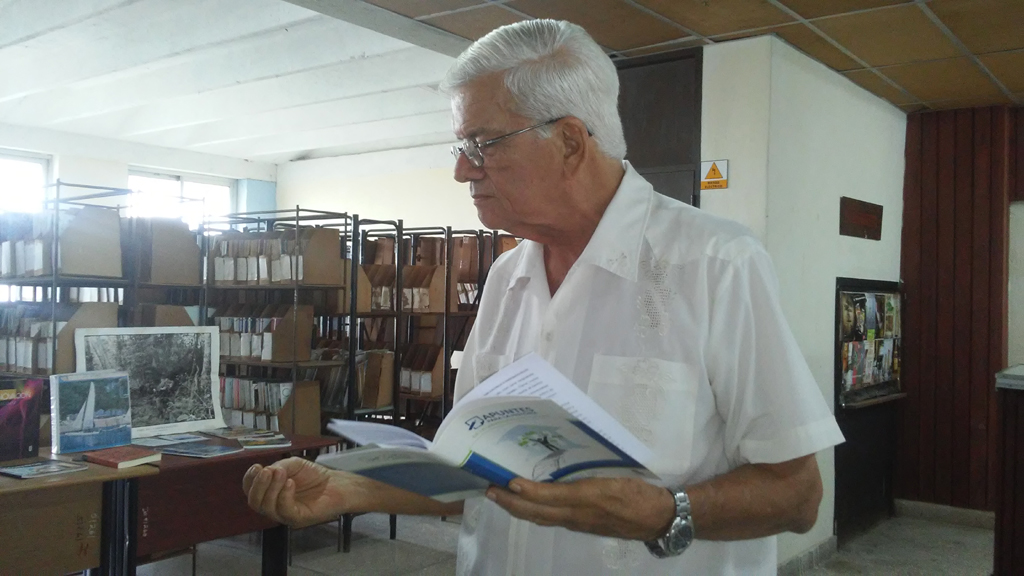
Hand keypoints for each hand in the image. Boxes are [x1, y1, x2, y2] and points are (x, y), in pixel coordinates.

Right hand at [243, 457, 347, 527]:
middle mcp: (274, 506)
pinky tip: (291, 483)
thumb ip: (278, 466)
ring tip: (282, 473)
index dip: (249, 479)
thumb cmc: (314, 475)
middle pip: (254, 502)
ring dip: (272, 488)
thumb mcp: (293, 465)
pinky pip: (284, 510)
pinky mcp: (297, 519)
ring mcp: (285, 514)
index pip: (250, 491)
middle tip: (268, 471)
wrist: (336, 484)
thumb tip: (266, 471)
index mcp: (269, 493)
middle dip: (258, 485)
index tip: (257, 467)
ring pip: (267, 507)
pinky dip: (284, 495)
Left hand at [486, 477, 673, 540]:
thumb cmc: (638, 494)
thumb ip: (587, 476)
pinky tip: (528, 503)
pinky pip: (552, 520)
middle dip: (511, 503)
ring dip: (518, 509)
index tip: (508, 482)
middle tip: (489, 490)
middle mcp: (577, 515)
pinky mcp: (582, 525)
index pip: (549, 497)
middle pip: (537, 512)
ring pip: (541, 518)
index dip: (527, 492)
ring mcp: (578, 523)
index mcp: (586, 499)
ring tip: (500, 496)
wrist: (658, 518)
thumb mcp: (614, 478)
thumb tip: (560, 467)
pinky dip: (535, 512)